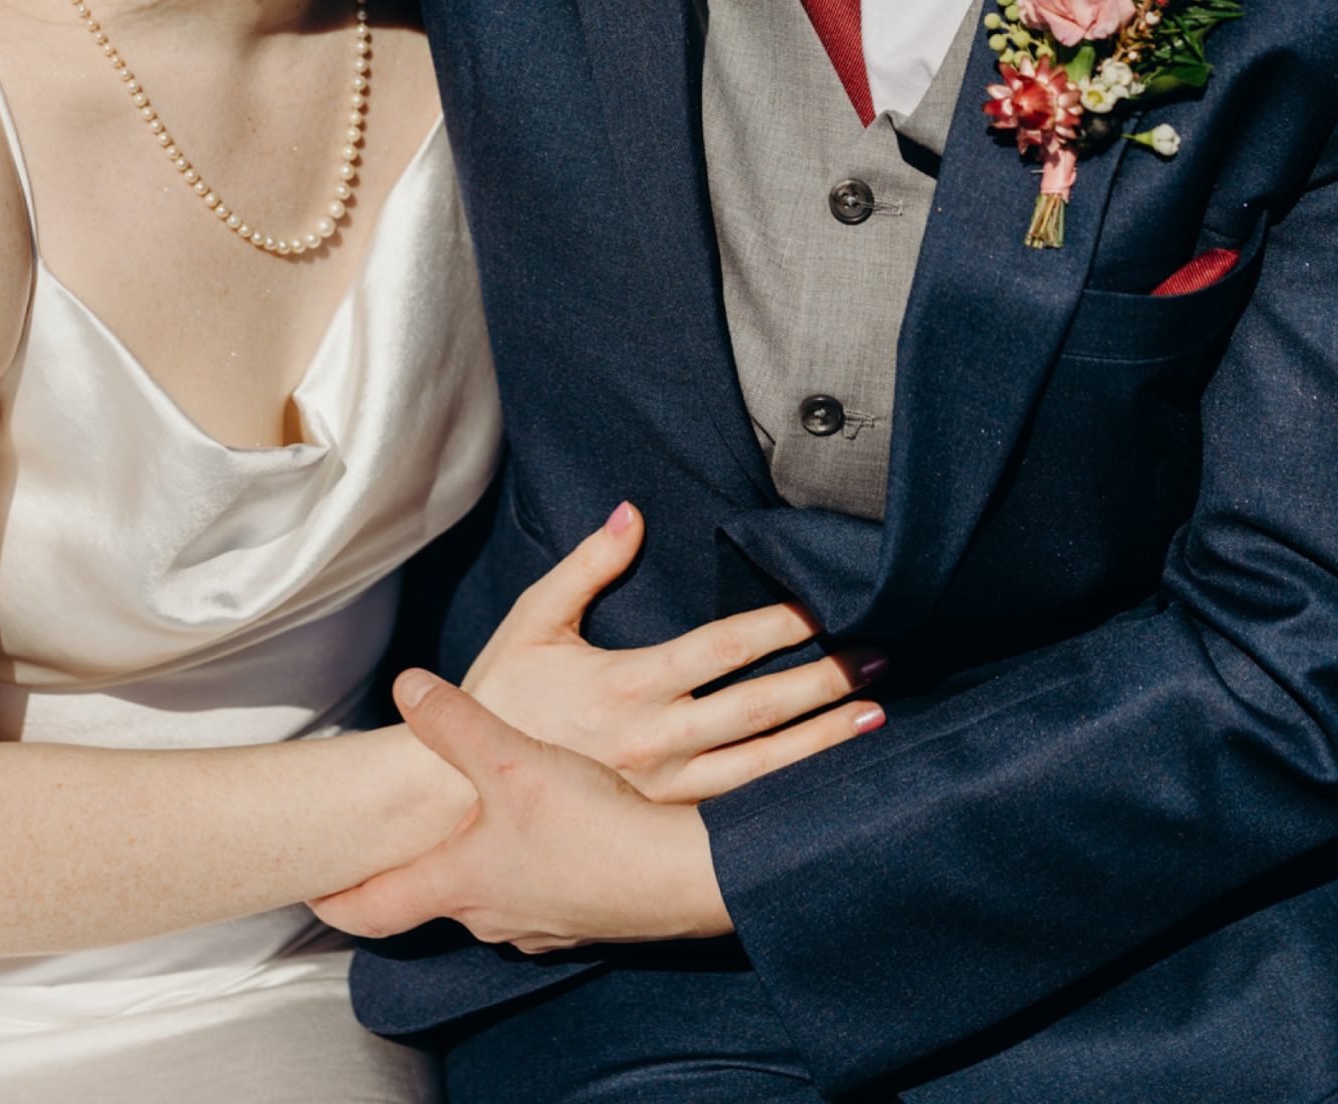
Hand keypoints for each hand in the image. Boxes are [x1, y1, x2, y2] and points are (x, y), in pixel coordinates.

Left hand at [316, 671, 733, 952]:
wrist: (679, 875)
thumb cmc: (589, 823)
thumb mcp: (510, 758)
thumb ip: (454, 722)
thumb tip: (405, 686)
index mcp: (459, 880)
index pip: (374, 906)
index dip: (337, 897)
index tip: (309, 891)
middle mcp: (491, 912)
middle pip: (428, 898)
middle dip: (406, 871)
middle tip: (386, 845)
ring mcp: (537, 922)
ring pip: (484, 897)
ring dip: (468, 868)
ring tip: (464, 833)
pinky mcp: (580, 917)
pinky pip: (532, 896)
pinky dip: (521, 871)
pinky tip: (542, 840)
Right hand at [463, 501, 885, 800]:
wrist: (462, 796)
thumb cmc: (500, 698)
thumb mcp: (534, 620)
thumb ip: (586, 565)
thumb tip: (631, 514)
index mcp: (627, 683)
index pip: (719, 650)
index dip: (776, 626)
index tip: (821, 609)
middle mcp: (654, 741)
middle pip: (756, 710)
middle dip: (821, 683)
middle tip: (876, 661)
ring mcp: (662, 791)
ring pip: (760, 769)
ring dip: (820, 742)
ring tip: (874, 718)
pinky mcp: (661, 823)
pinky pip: (737, 813)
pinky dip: (787, 796)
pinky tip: (826, 785)